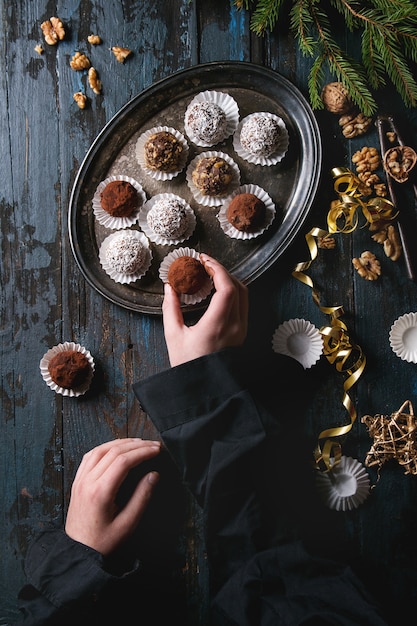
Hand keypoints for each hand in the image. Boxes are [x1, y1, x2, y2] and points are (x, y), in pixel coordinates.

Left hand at [65, 438, 160, 554]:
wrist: (77, 552)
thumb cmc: (103, 542)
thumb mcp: (127, 525)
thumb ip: (142, 498)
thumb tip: (154, 475)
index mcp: (100, 492)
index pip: (123, 461)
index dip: (142, 452)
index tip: (156, 450)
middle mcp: (87, 482)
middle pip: (113, 452)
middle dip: (136, 445)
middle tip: (153, 445)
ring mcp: (80, 480)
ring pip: (100, 450)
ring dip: (121, 443)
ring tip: (138, 442)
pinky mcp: (77, 482)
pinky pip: (90, 456)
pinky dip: (105, 447)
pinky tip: (115, 447)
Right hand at [162, 253, 247, 366]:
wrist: (204, 388)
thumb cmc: (188, 366)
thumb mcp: (173, 336)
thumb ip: (170, 308)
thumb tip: (169, 287)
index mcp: (217, 325)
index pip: (227, 288)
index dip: (217, 269)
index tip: (203, 260)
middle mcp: (234, 326)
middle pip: (238, 287)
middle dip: (222, 271)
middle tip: (204, 263)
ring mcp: (241, 330)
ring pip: (243, 295)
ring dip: (228, 280)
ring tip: (210, 273)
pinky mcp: (241, 333)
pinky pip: (242, 305)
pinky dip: (232, 291)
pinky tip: (217, 290)